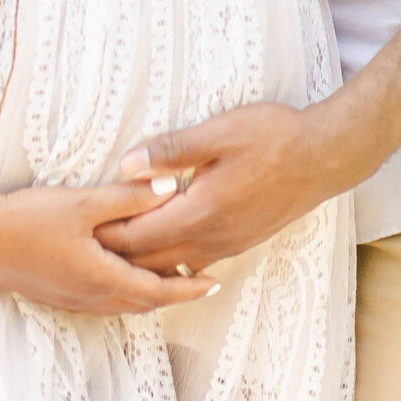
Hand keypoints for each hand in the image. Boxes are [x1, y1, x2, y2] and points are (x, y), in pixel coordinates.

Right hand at [0, 178, 223, 315]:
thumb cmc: (28, 220)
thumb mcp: (83, 204)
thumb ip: (128, 198)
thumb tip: (173, 188)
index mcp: (102, 278)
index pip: (158, 290)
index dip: (190, 287)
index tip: (216, 282)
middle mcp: (90, 297)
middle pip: (143, 303)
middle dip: (175, 294)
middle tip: (202, 281)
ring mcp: (71, 299)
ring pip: (122, 305)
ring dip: (149, 295)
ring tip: (170, 279)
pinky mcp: (56, 294)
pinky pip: (103, 301)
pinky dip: (124, 293)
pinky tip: (123, 277)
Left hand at [94, 103, 339, 273]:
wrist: (324, 158)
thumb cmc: (273, 137)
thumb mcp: (220, 132)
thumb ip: (172, 151)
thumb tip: (127, 165)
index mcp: (200, 213)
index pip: (138, 238)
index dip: (106, 236)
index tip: (77, 230)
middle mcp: (211, 239)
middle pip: (150, 261)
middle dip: (116, 255)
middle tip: (82, 246)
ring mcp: (227, 245)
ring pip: (172, 267)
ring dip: (142, 262)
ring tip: (112, 253)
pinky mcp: (239, 242)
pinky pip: (194, 262)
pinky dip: (169, 263)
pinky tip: (159, 253)